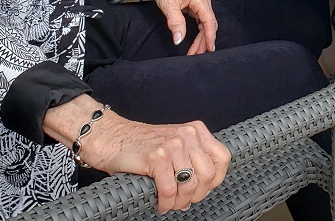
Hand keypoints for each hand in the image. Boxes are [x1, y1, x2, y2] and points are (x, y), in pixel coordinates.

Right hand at [84, 112, 230, 214]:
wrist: (112, 139)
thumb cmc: (143, 145)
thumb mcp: (176, 144)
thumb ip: (192, 159)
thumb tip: (203, 188)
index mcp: (196, 131)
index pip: (222, 159)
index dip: (215, 180)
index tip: (202, 189)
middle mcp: (187, 135)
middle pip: (208, 174)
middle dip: (197, 194)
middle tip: (184, 201)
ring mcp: (172, 145)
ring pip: (189, 184)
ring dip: (180, 201)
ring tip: (171, 204)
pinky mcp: (156, 157)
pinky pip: (169, 189)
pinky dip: (166, 202)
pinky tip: (161, 203)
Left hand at [138, 0, 218, 54]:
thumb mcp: (167, 5)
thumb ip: (175, 23)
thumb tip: (179, 39)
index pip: (209, 20)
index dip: (210, 36)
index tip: (209, 49)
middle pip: (209, 24)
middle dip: (204, 41)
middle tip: (196, 55)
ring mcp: (201, 2)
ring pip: (206, 24)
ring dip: (201, 38)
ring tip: (195, 52)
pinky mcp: (197, 5)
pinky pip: (202, 21)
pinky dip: (199, 33)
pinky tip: (195, 42)